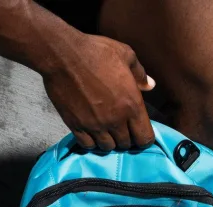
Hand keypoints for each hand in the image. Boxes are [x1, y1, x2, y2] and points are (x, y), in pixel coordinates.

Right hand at [41, 33, 155, 150]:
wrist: (62, 54)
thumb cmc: (96, 52)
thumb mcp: (125, 55)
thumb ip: (140, 74)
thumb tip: (150, 86)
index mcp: (132, 105)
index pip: (145, 138)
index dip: (144, 138)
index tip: (138, 131)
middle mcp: (116, 120)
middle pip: (126, 144)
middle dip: (126, 138)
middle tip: (120, 128)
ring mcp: (95, 125)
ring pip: (108, 147)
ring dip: (109, 141)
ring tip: (106, 130)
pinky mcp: (77, 126)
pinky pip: (88, 145)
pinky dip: (91, 142)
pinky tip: (91, 132)